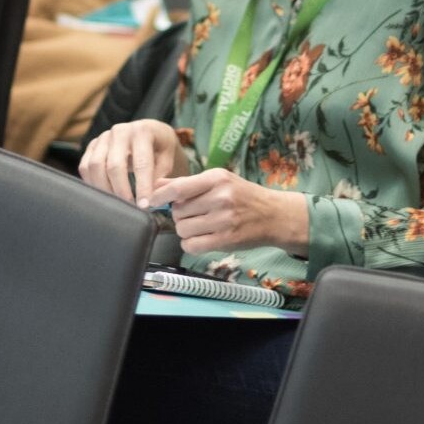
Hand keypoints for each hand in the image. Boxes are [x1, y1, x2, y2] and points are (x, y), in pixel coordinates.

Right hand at [78, 118, 190, 205]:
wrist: (148, 132)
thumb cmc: (160, 148)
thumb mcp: (167, 159)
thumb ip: (160, 177)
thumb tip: (149, 198)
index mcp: (142, 131)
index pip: (141, 163)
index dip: (142, 187)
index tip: (144, 205)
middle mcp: (120, 131)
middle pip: (114, 166)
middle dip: (121, 191)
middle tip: (130, 208)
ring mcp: (103, 137)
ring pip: (95, 166)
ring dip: (104, 189)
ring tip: (116, 203)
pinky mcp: (92, 146)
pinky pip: (85, 166)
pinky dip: (92, 183)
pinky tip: (104, 194)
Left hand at [153, 169, 308, 254]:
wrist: (273, 215)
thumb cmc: (243, 195)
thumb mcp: (219, 180)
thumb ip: (187, 183)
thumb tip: (157, 185)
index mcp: (216, 178)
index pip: (178, 187)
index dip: (159, 195)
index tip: (150, 201)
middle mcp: (220, 197)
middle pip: (177, 211)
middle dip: (180, 214)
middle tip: (194, 213)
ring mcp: (223, 220)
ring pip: (182, 229)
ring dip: (185, 230)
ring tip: (200, 225)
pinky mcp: (225, 240)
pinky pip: (192, 245)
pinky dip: (191, 244)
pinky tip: (201, 238)